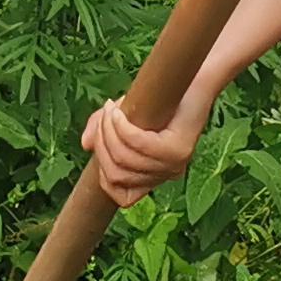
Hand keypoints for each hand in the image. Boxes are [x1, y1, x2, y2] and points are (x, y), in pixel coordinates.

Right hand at [82, 91, 211, 207]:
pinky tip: (118, 111)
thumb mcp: (122, 118)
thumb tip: (86, 146)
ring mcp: (174, 165)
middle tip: (103, 116)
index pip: (125, 198)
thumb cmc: (158, 101)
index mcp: (155, 176)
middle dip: (101, 144)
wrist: (194, 82)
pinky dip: (121, 126)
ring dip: (108, 130)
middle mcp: (166, 176)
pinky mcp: (178, 149)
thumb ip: (101, 132)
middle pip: (117, 175)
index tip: (100, 148)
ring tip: (110, 108)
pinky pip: (138, 142)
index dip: (104, 177)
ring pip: (124, 158)